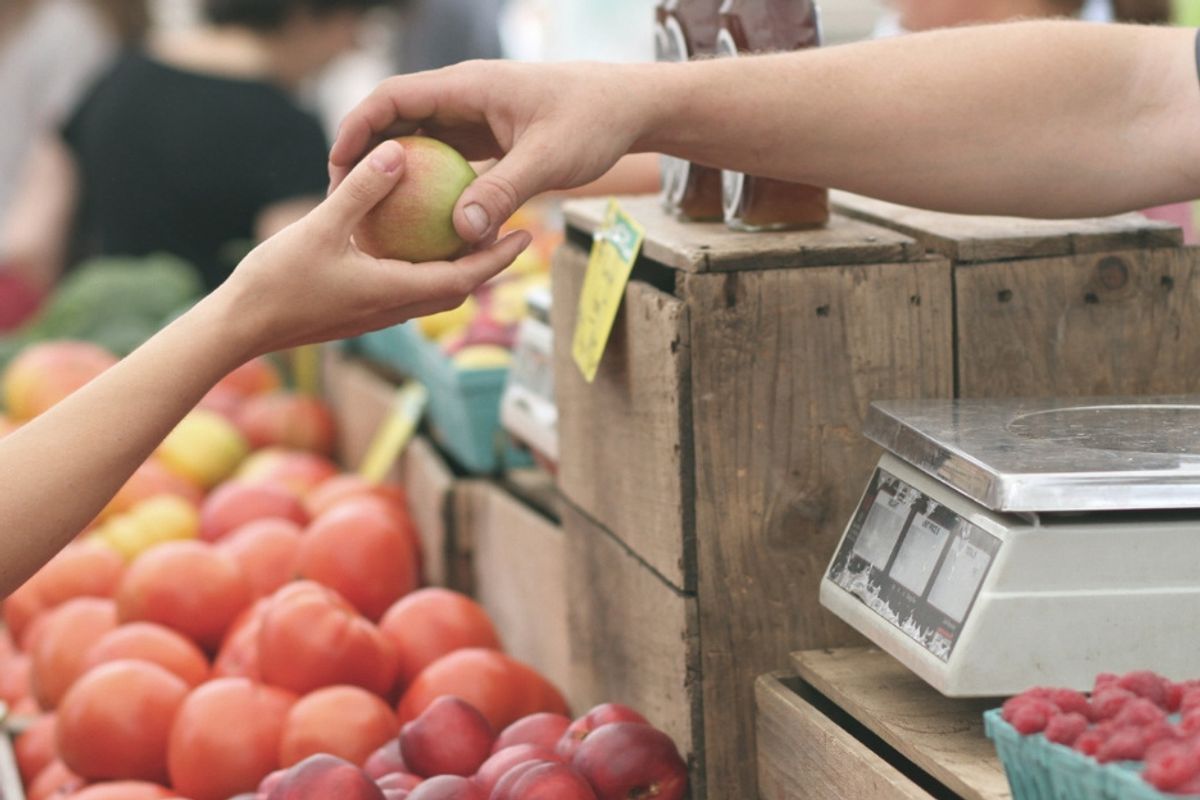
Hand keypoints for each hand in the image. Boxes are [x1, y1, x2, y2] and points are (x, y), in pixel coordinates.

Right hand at [216, 139, 531, 358]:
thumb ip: (361, 191)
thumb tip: (398, 152)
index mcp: (395, 293)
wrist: (239, 329)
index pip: (464, 278)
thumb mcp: (320, 227)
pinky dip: (423, 268)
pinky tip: (413, 242)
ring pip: (432, 292)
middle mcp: (393, 309)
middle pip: (457, 288)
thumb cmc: (276, 282)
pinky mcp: (358, 312)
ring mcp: (375, 314)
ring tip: (473, 235)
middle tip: (513, 232)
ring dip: (458, 268)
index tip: (526, 235)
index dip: (498, 258)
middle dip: (489, 264)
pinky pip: (405, 289)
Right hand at [329, 60, 653, 244]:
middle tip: (343, 200)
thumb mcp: (549, 160)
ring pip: (419, 141)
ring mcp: (475, 117)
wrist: (629, 107)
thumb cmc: (593, 122)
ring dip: (395, 172)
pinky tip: (420, 222)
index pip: (393, 97)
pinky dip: (428, 184)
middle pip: (396, 119)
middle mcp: (464, 97)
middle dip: (365, 155)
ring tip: (372, 215)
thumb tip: (461, 232)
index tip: (337, 167)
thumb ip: (504, 192)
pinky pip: (446, 159)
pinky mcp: (488, 137)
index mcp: (467, 86)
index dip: (357, 128)